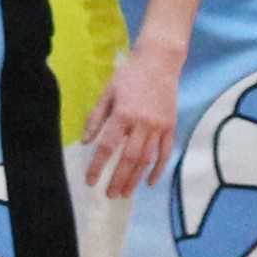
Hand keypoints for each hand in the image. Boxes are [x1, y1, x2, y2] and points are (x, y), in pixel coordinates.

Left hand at [83, 38, 185, 197]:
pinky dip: (159, 169)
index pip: (108, 147)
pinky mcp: (171, 127)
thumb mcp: (107, 93)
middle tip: (109, 195)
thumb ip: (96, 118)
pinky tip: (149, 183)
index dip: (98, 166)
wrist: (160, 62)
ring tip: (125, 193)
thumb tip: (85, 142)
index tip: (90, 181)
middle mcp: (142, 123)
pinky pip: (166, 153)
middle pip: (129, 158)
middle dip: (118, 179)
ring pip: (147, 159)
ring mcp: (159, 126)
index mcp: (123, 114)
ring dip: (135, 179)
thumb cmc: (129, 76)